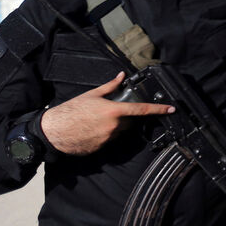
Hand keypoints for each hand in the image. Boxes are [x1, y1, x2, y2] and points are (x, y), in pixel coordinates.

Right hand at [39, 73, 174, 155]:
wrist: (53, 131)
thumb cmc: (71, 111)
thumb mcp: (92, 95)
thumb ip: (110, 86)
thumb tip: (121, 76)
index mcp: (114, 111)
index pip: (141, 110)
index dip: (158, 109)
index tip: (171, 109)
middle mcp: (114, 126)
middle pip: (130, 122)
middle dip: (125, 117)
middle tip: (109, 113)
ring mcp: (108, 139)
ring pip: (120, 132)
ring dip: (115, 127)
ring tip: (96, 122)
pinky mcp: (101, 149)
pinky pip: (109, 141)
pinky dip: (105, 136)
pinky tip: (92, 131)